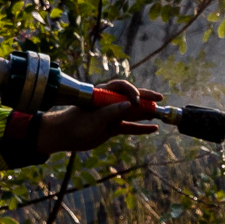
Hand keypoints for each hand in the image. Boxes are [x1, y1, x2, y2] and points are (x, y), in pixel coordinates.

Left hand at [38, 83, 162, 156]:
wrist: (64, 136)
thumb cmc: (75, 123)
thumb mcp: (95, 118)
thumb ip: (112, 111)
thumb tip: (130, 105)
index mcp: (102, 94)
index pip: (121, 87)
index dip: (131, 91)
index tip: (136, 101)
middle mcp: (109, 103)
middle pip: (130, 98)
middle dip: (145, 98)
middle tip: (159, 99)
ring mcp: (112, 115)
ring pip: (132, 112)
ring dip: (145, 113)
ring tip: (160, 114)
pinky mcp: (112, 127)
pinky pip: (129, 126)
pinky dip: (140, 128)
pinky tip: (153, 129)